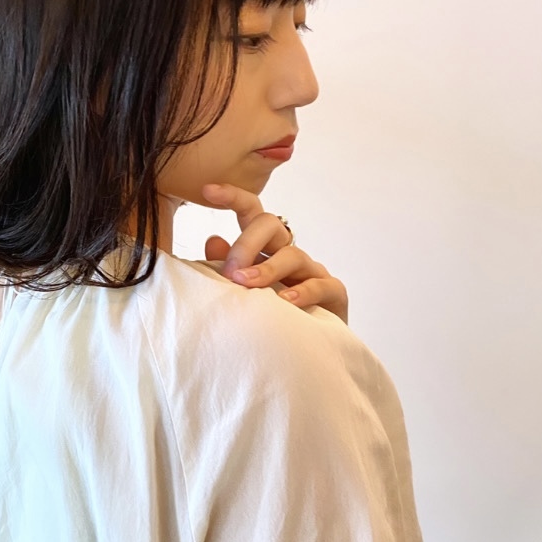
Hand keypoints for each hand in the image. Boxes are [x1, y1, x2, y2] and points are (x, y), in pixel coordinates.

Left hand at [201, 183, 348, 324]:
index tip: (208, 190)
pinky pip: (320, 285)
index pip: (251, 212)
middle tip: (229, 270)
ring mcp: (312, 271)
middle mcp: (288, 252)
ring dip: (266, 269)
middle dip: (246, 243)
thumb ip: (227, 267)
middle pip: (271, 225)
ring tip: (245, 284)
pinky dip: (302, 292)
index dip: (233, 197)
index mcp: (265, 247)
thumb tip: (212, 240)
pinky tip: (284, 301)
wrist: (304, 350)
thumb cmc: (269, 316)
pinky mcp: (333, 293)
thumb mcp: (242, 291)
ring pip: (292, 255)